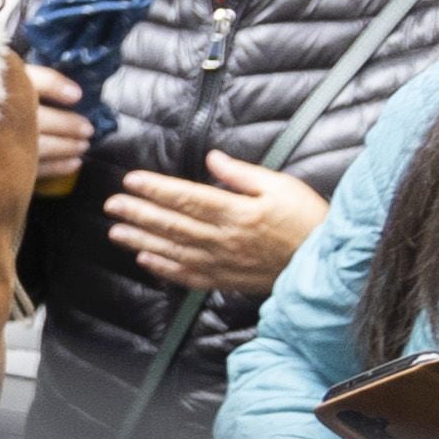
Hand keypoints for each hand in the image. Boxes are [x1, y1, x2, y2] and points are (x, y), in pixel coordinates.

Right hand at [23, 58, 90, 185]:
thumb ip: (31, 79)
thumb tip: (75, 94)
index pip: (34, 83)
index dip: (58, 88)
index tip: (77, 96)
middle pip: (42, 119)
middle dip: (70, 125)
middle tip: (88, 129)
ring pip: (41, 146)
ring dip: (67, 147)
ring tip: (83, 146)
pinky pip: (33, 169)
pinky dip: (57, 168)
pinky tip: (72, 164)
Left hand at [106, 149, 325, 294]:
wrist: (326, 262)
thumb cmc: (307, 219)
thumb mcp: (281, 186)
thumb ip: (242, 174)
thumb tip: (212, 158)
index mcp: (237, 212)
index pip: (187, 199)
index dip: (156, 189)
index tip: (132, 180)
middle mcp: (224, 239)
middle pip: (173, 224)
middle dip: (139, 213)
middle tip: (112, 204)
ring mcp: (222, 263)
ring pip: (173, 251)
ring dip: (141, 240)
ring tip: (116, 230)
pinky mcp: (225, 280)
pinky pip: (187, 276)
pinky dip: (163, 268)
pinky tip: (144, 259)